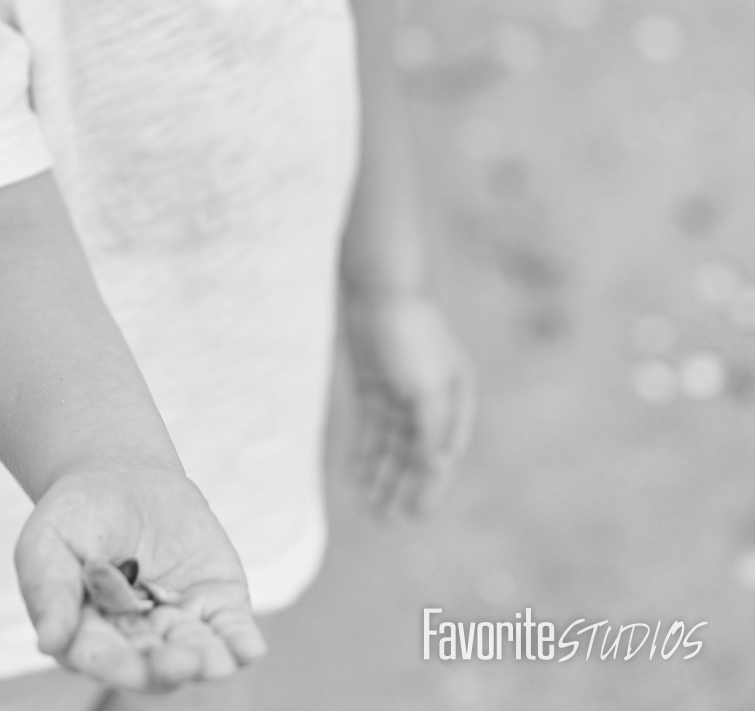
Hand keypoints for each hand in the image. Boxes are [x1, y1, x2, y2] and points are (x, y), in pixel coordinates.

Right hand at [14, 465, 266, 692]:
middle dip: (168, 667)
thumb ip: (49, 589)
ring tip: (216, 663)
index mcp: (89, 637)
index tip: (132, 667)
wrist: (123, 475)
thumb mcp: (48, 540)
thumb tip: (49, 642)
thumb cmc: (76, 514)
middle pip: (153, 662)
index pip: (103, 658)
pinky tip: (250, 649)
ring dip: (207, 660)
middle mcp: (137, 642)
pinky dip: (241, 641)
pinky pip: (230, 627)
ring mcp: (178, 624)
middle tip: (181, 664)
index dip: (117, 665)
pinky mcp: (215, 602)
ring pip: (194, 651)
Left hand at [342, 290, 473, 517]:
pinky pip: (370, 428)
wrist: (381, 287)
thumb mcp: (429, 386)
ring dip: (380, 475)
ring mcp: (401, 392)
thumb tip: (435, 467)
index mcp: (456, 399)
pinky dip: (363, 452)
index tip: (415, 515)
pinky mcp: (374, 384)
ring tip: (368, 507)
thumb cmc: (412, 334)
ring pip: (391, 445)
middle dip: (402, 487)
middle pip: (415, 454)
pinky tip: (354, 475)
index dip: (430, 486)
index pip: (443, 453)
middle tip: (387, 523)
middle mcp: (431, 399)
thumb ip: (433, 429)